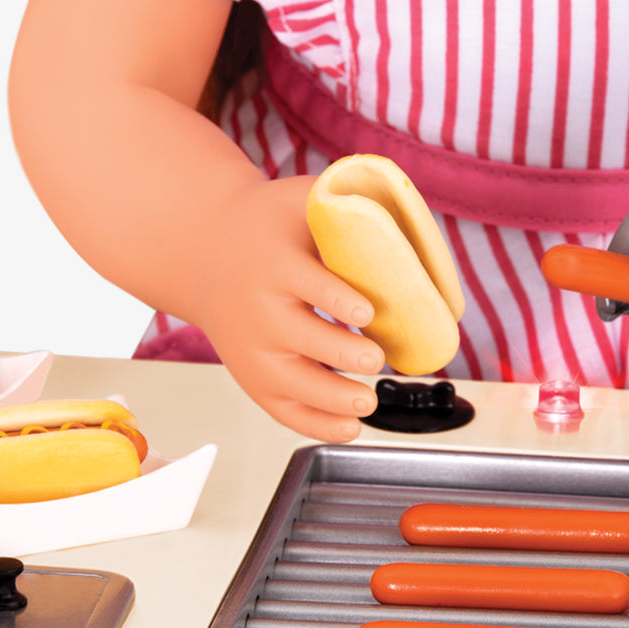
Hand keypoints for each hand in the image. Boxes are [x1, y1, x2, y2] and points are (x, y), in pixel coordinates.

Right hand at [189, 175, 386, 441]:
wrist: (206, 251)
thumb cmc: (270, 226)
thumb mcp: (302, 199)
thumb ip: (353, 205)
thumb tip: (422, 234)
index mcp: (275, 263)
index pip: (309, 285)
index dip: (339, 300)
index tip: (368, 311)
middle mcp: (259, 311)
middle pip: (303, 340)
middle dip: (346, 353)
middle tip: (376, 356)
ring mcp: (253, 350)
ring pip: (293, 385)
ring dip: (335, 398)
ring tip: (369, 400)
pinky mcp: (253, 378)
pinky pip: (284, 411)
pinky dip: (318, 426)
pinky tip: (352, 427)